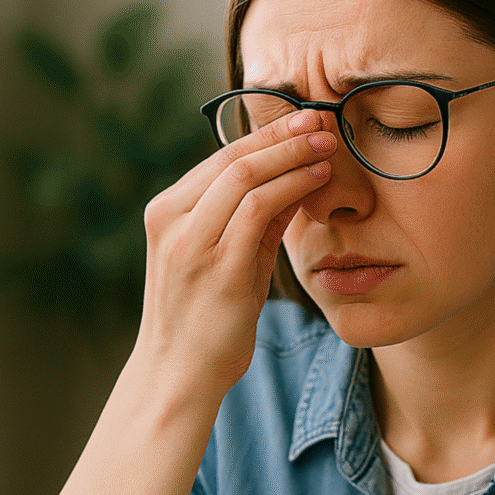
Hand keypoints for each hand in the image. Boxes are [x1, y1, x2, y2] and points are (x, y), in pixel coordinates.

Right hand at [136, 109, 335, 389]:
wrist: (178, 375)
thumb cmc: (203, 320)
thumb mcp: (224, 260)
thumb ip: (252, 222)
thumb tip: (294, 180)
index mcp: (166, 212)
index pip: (220, 158)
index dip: (265, 135)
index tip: (302, 120)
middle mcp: (172, 221)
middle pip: (233, 159)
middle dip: (282, 135)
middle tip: (322, 120)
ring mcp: (191, 243)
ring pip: (246, 176)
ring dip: (293, 155)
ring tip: (328, 144)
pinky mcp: (218, 267)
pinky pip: (260, 210)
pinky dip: (293, 186)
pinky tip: (318, 177)